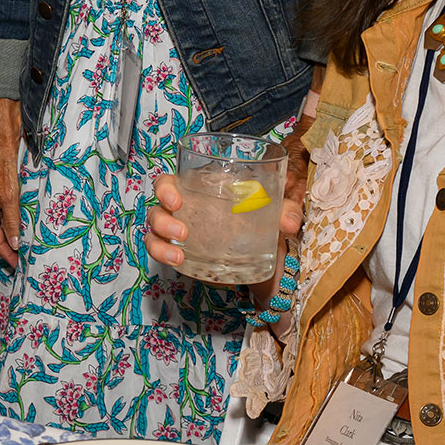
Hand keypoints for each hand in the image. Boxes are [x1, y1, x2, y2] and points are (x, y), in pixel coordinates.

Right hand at [0, 101, 23, 266]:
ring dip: (12, 235)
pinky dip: (13, 223)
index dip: (6, 253)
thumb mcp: (10, 198)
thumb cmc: (2, 166)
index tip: (17, 264)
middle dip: (9, 247)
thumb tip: (15, 243)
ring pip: (1, 224)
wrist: (3, 143)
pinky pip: (4, 214)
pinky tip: (23, 226)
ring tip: (25, 246)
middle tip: (23, 258)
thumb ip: (12, 222)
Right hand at [146, 172, 304, 277]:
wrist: (268, 256)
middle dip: (162, 219)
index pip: (169, 182)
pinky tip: (178, 262)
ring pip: (154, 232)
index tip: (176, 200)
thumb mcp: (275, 212)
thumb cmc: (263, 222)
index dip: (165, 188)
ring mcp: (180, 232)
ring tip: (179, 254)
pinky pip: (162, 252)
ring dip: (160, 243)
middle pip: (157, 207)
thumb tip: (289, 222)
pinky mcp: (183, 253)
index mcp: (199, 190)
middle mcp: (185, 209)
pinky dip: (164, 256)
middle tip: (182, 231)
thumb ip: (285, 211)